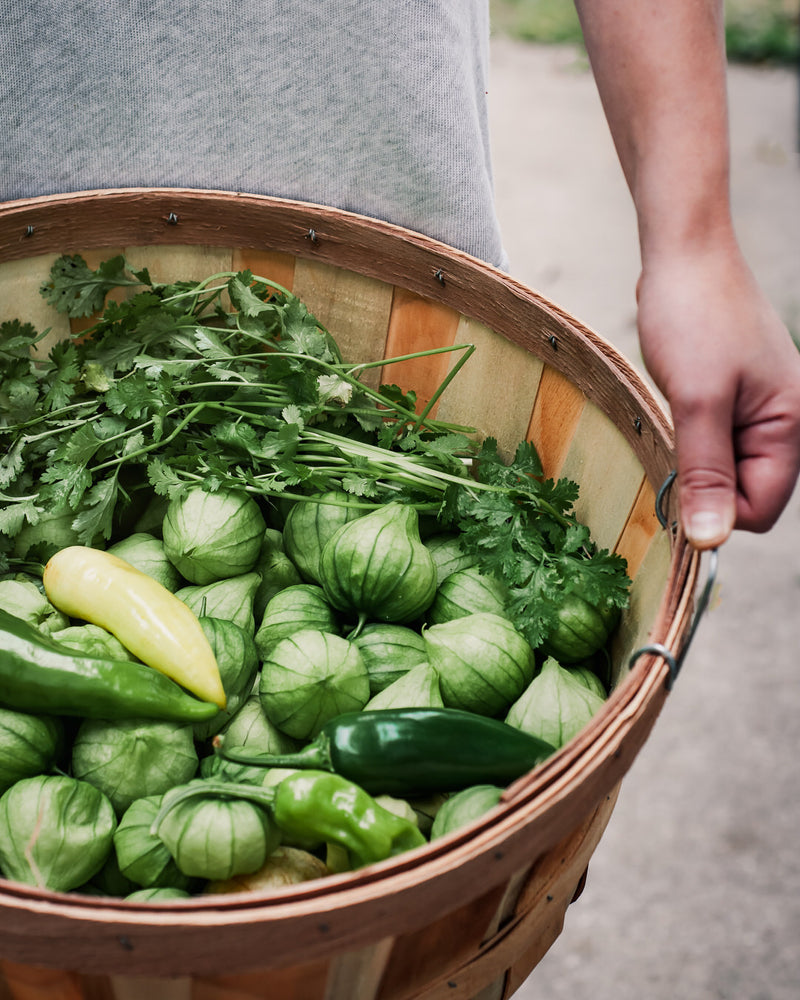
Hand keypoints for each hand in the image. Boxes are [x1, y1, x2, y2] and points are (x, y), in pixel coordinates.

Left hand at [636, 239, 799, 548]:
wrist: (685, 255)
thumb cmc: (695, 316)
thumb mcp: (697, 401)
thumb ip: (706, 472)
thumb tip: (711, 540)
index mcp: (789, 424)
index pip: (762, 508)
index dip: (718, 511)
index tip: (677, 488)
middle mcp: (782, 422)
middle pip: (746, 492)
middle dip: (705, 483)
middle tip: (673, 442)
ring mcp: (757, 409)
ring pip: (726, 469)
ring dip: (694, 459)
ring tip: (676, 416)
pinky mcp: (732, 398)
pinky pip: (714, 443)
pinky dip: (690, 439)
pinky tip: (676, 409)